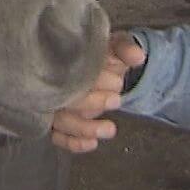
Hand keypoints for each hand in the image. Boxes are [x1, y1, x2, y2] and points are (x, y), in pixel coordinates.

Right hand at [49, 32, 144, 153]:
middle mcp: (52, 84)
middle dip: (91, 103)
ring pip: (60, 121)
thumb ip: (124, 48)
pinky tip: (92, 143)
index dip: (94, 80)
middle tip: (115, 101)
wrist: (95, 64)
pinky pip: (58, 136)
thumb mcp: (113, 45)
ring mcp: (52, 105)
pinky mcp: (55, 123)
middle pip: (63, 99)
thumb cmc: (100, 54)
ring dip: (84, 128)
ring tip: (110, 129)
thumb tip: (137, 57)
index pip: (71, 73)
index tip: (116, 82)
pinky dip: (73, 143)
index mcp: (64, 61)